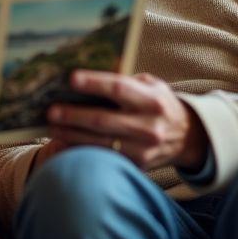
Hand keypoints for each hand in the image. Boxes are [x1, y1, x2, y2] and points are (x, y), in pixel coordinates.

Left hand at [47, 71, 208, 170]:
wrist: (186, 136)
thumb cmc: (159, 103)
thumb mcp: (151, 85)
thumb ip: (125, 79)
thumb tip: (90, 72)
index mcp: (153, 100)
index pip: (120, 89)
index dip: (94, 83)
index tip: (71, 79)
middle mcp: (150, 126)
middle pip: (104, 121)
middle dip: (74, 116)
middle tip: (51, 112)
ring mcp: (143, 150)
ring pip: (101, 144)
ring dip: (72, 136)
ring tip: (52, 128)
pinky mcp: (138, 166)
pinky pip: (105, 159)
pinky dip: (83, 151)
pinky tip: (66, 144)